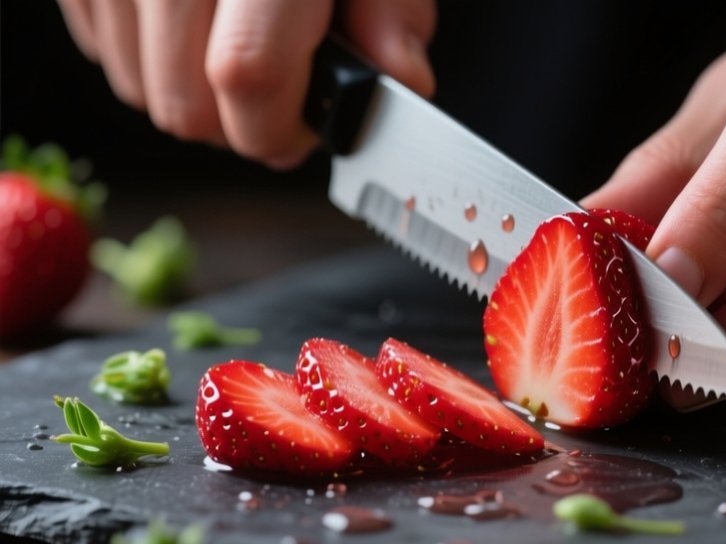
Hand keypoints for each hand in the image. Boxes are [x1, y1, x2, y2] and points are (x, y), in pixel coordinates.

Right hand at [57, 0, 435, 167]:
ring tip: (234, 46)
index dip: (280, 128)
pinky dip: (149, 57)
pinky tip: (189, 22)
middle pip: (185, 103)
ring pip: (139, 89)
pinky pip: (103, 50)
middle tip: (277, 93)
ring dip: (195, 96)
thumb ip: (391, 9)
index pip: (249, 73)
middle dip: (240, 126)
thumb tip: (402, 78)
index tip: (305, 129)